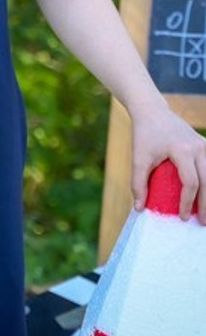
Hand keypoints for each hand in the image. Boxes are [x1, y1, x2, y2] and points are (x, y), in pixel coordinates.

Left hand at [130, 100, 205, 219]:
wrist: (152, 112)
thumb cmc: (144, 136)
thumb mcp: (138, 158)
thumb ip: (138, 183)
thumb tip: (139, 208)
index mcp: (181, 150)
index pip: (190, 182)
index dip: (187, 202)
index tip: (182, 217)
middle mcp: (198, 147)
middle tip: (202, 223)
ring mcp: (205, 145)